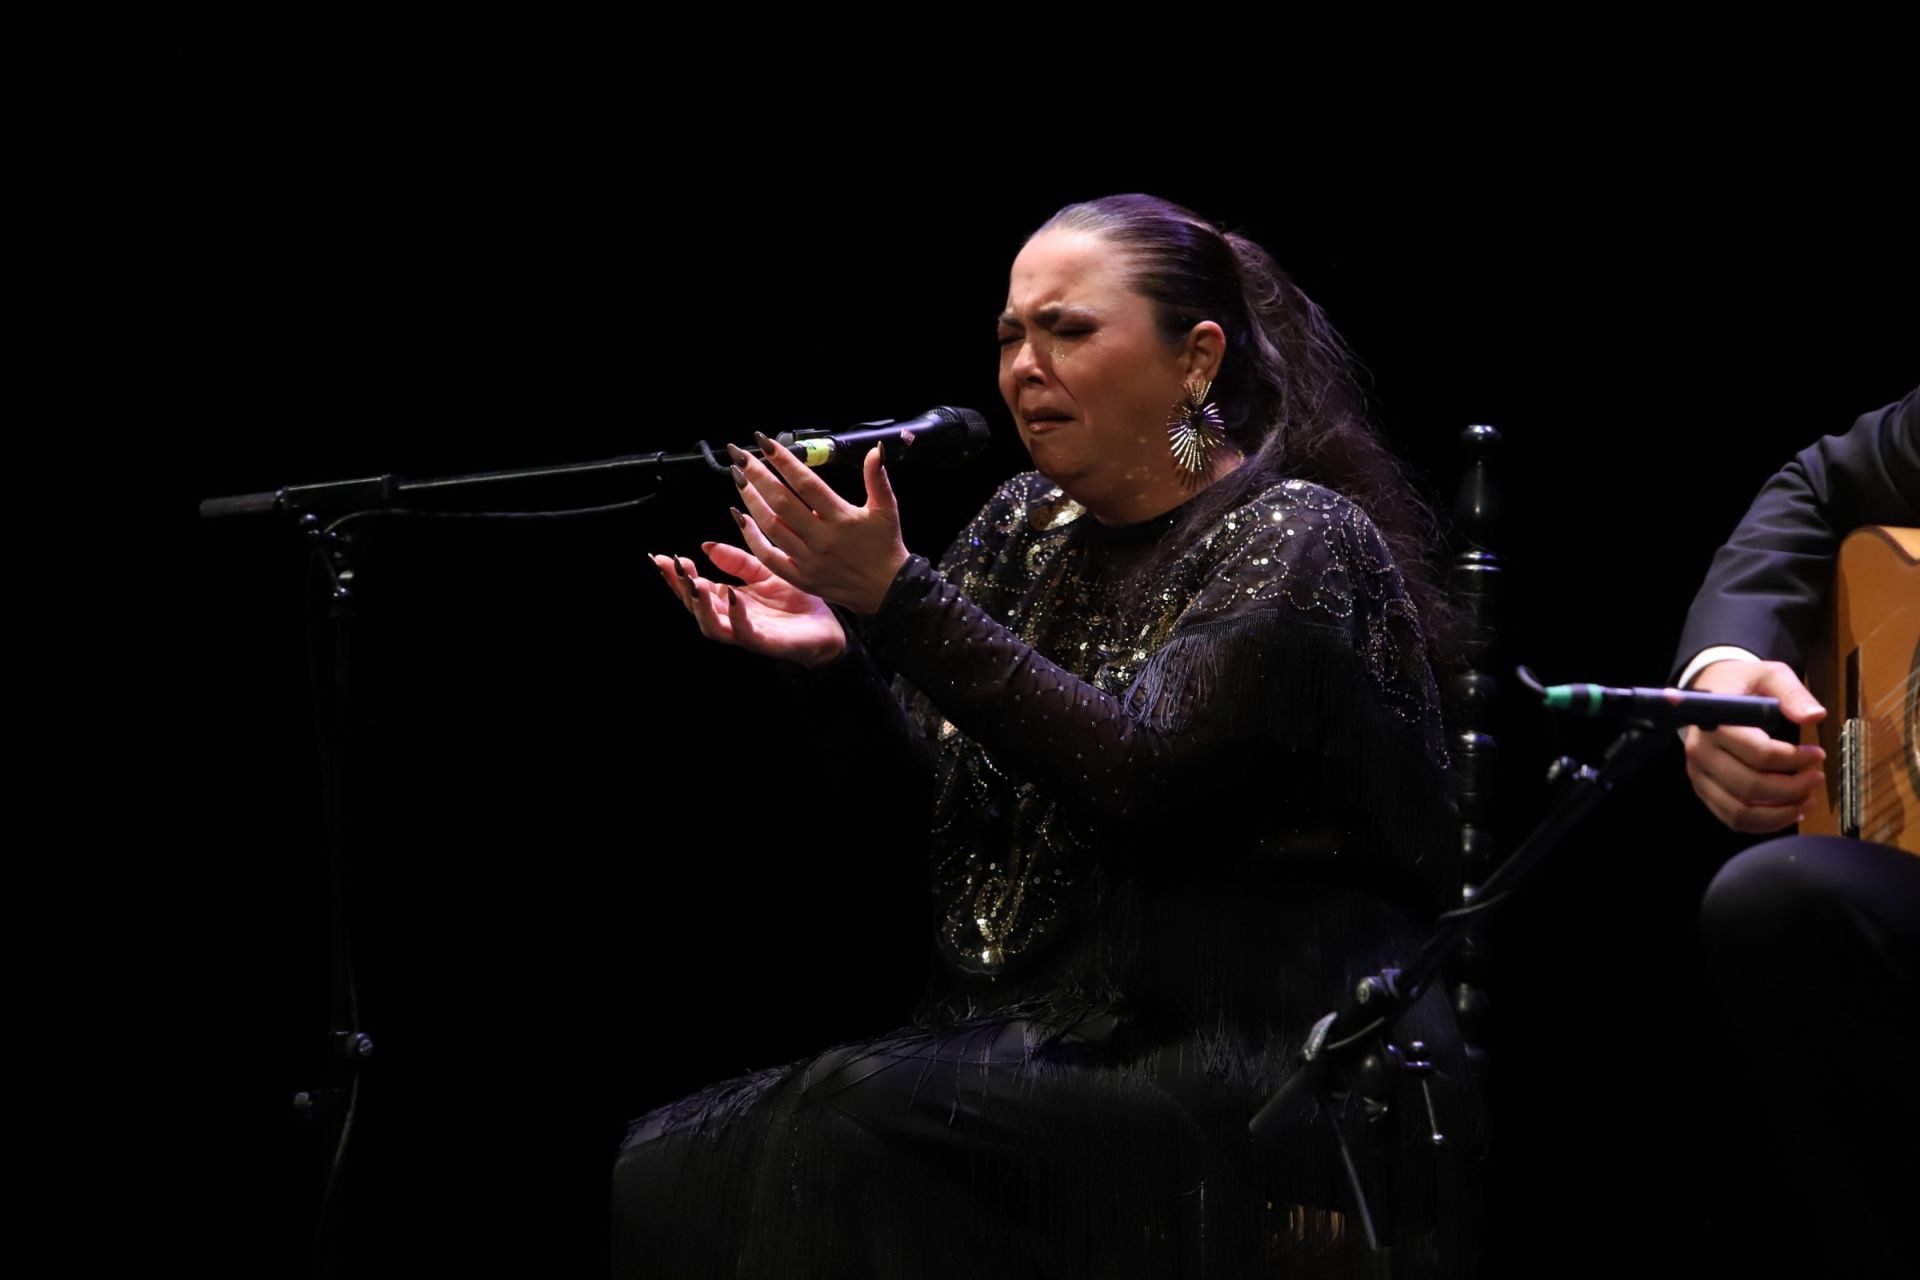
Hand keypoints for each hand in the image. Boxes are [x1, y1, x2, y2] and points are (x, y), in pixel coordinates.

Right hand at [649, 541, 845, 668]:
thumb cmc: (796, 601)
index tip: (663, 557)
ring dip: (700, 605)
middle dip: (680, 588)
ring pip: (712, 626)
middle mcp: (732, 618)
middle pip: (696, 607)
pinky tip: (732, 596)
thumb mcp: (764, 572)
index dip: (678, 575)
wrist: (828, 627)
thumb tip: (706, 545)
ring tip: (694, 583)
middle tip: (673, 567)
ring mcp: (746, 632)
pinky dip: (735, 615)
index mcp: (729, 600)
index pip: (695, 588)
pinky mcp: (765, 642)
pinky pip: (744, 632)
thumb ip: (737, 561)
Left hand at [726, 434, 909, 615]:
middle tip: (741, 455)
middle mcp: (821, 539)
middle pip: (781, 502)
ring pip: (771, 526)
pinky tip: (741, 518)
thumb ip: (878, 478)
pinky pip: (769, 556)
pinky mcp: (800, 578)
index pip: (806, 484)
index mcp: (841, 519)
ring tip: (739, 478)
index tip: (766, 442)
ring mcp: (808, 560)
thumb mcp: (887, 510)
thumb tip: (876, 449)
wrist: (887, 592)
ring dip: (751, 500)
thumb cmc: (885, 547)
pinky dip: (751, 537)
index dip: (784, 461)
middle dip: (758, 476)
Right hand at [1682, 659, 1826, 832]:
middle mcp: (1701, 752)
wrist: (1709, 691)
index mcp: (1716, 723)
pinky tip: (1788, 812)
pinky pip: (1732, 818)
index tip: (1818, 754)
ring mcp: (1699, 774)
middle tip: (1817, 777)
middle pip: (1751, 786)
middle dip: (1793, 788)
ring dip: (1780, 812)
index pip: (1759, 753)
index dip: (1795, 759)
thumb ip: (1792, 693)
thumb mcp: (1769, 675)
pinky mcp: (1702, 788)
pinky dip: (1764, 823)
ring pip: (1741, 811)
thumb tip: (1815, 717)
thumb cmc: (1742, 684)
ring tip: (1807, 799)